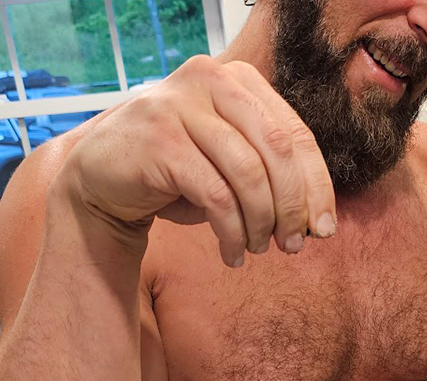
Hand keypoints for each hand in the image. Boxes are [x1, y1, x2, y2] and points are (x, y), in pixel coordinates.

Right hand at [56, 55, 336, 265]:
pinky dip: (231, 233)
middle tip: (294, 245)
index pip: (295, 135)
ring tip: (259, 249)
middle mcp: (210, 80)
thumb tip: (318, 219)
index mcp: (237, 80)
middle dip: (293, 206)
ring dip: (261, 222)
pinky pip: (215, 195)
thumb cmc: (177, 174)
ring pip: (248, 174)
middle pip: (278, 150)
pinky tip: (232, 254)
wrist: (102, 179)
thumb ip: (272, 174)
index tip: (324, 229)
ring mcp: (180, 105)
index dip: (317, 186)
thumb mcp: (230, 164)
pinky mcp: (159, 139)